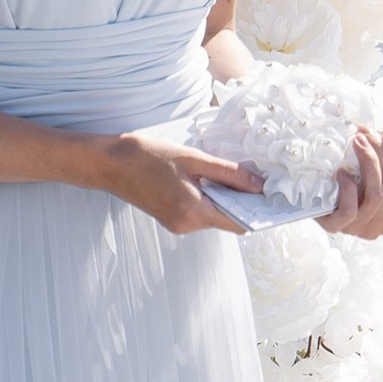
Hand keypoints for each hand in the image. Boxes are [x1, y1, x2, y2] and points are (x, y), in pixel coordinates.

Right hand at [98, 128, 254, 236]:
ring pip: (214, 215)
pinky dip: (209, 198)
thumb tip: (258, 185)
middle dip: (242, 201)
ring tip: (225, 173)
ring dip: (224, 197)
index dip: (258, 210)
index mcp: (193, 211)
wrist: (110, 164)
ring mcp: (177, 225)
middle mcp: (186, 225)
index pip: (239, 222)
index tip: (272, 195)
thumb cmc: (148, 156)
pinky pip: (200, 212)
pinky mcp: (171, 219)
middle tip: (254, 177)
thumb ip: (228, 173)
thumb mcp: (193, 159)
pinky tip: (207, 179)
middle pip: (228, 219)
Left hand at [322, 124, 382, 240]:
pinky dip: (349, 187)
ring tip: (358, 141)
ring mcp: (356, 229)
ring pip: (375, 194)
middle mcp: (379, 228)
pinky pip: (350, 209)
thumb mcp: (379, 192)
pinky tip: (342, 171)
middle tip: (370, 132)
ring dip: (369, 162)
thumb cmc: (349, 194)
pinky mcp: (335, 227)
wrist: (313, 205)